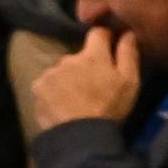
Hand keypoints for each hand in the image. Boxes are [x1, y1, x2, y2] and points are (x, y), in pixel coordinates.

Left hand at [27, 28, 143, 130]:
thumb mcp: (129, 82)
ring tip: (76, 98)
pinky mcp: (38, 87)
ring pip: (63, 70)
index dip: (105, 38)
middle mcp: (69, 58)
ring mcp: (51, 72)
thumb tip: (127, 32)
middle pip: (79, 56)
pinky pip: (48, 83)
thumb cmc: (109, 107)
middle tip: (94, 85)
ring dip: (69, 78)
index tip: (109, 48)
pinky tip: (62, 104)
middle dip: (86, 65)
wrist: (80, 135)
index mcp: (93, 56)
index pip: (97, 33)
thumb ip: (128, 54)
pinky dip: (55, 90)